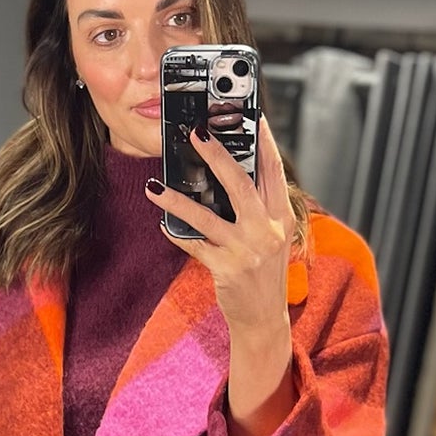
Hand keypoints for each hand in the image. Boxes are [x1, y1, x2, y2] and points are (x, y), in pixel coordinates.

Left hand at [149, 117, 299, 435]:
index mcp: (281, 217)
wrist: (265, 321)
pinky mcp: (227, 270)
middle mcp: (267, 231)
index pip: (274, 170)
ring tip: (154, 186)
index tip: (251, 115)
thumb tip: (227, 174)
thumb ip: (258, 208)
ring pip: (208, 216)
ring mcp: (247, 251)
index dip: (263, 141)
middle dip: (217, 155)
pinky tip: (163, 225)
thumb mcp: (270, 237)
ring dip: (178, 199)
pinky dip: (177, 234)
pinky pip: (194, 246)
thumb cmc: (263, 274)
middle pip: (241, 184)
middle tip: (196, 132)